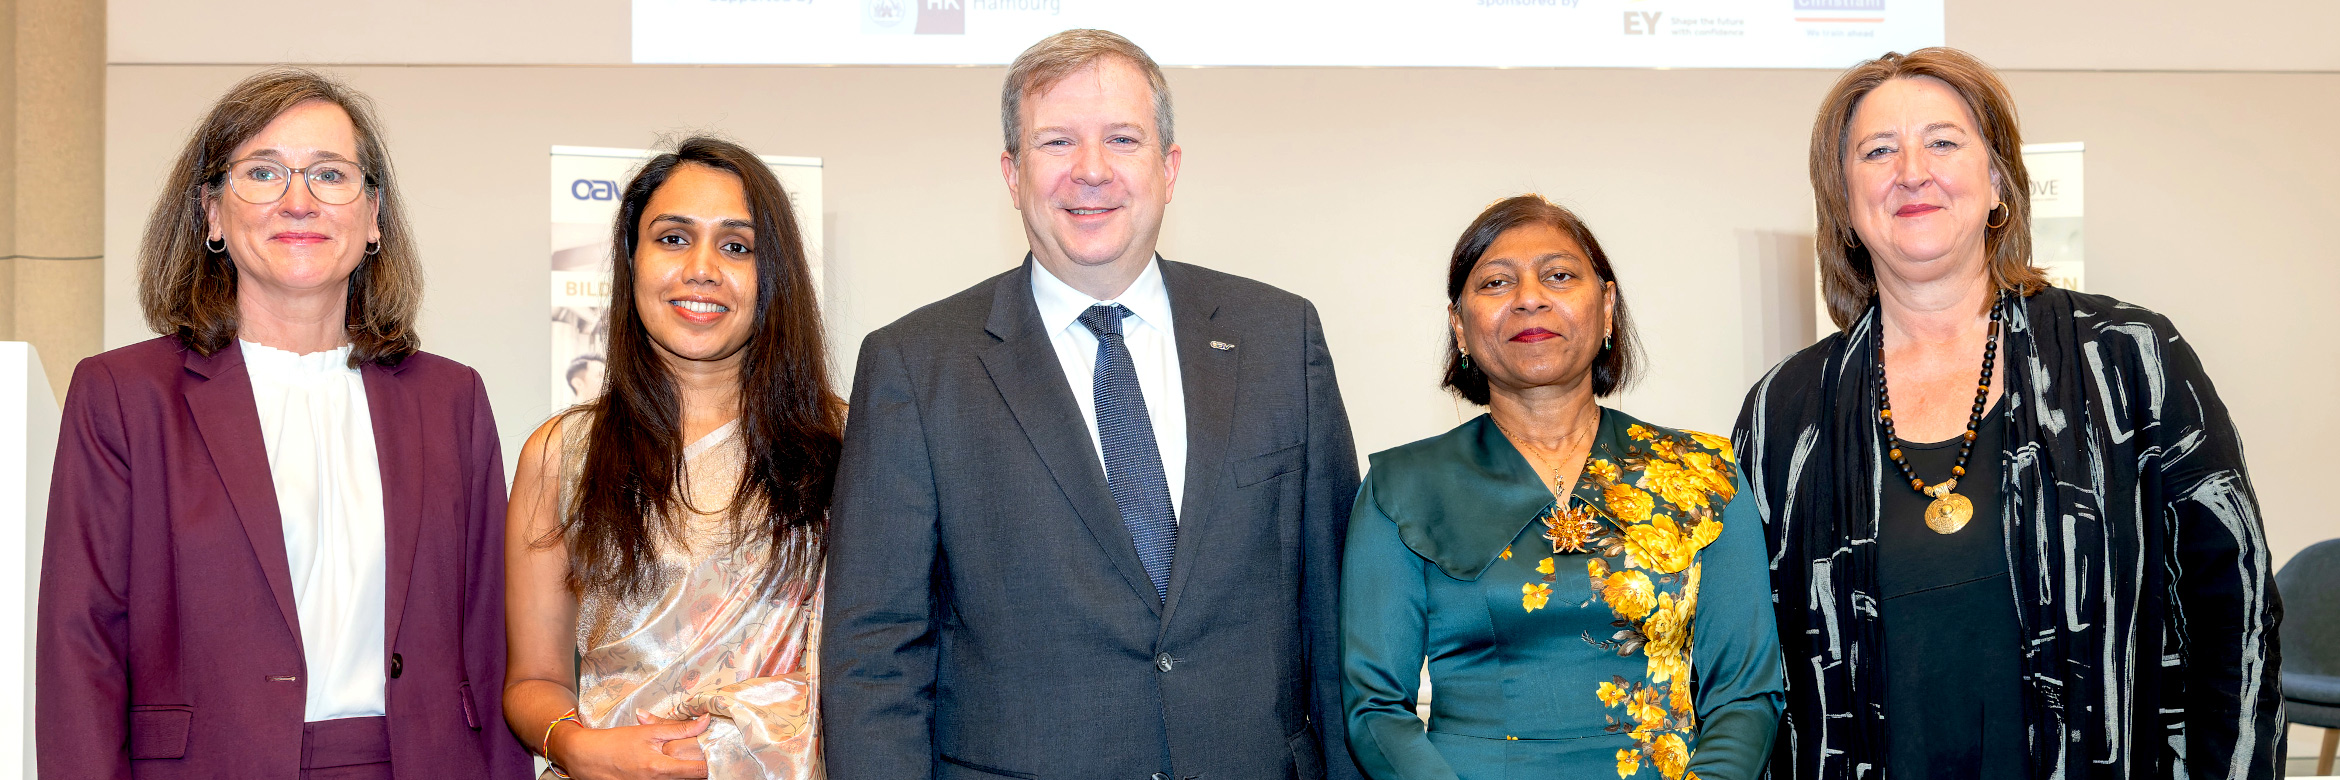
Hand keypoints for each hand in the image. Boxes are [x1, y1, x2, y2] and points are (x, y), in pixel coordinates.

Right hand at [546, 714, 710, 778]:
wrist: (586, 757)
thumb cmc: (615, 743)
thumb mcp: (648, 732)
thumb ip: (680, 728)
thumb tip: (705, 720)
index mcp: (660, 768)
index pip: (699, 771)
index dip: (710, 761)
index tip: (714, 751)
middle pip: (690, 778)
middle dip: (697, 766)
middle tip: (699, 753)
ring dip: (683, 770)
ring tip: (679, 757)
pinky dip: (669, 775)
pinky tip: (665, 765)